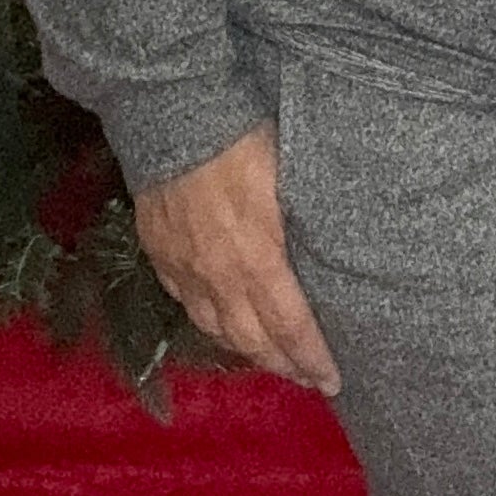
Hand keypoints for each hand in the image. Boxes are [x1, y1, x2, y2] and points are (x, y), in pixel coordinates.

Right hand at [134, 122, 342, 396]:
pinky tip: (222, 326)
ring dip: (247, 351)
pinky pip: (186, 304)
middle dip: (283, 365)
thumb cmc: (244, 139)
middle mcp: (218, 275)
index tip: (332, 380)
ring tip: (271, 362)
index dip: (311, 357)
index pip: (290, 324)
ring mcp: (184, 268)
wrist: (172, 114)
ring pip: (217, 328)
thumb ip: (305, 226)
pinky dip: (210, 323)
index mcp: (258, 257)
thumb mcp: (290, 178)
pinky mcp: (159, 254)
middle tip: (309, 381)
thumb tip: (336, 254)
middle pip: (252, 338)